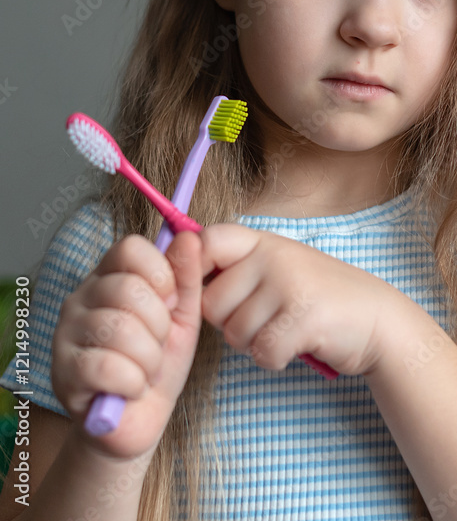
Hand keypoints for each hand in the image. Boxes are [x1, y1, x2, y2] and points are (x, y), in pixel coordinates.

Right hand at [52, 231, 203, 459]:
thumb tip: (190, 237)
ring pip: (120, 329)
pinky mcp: (62, 372)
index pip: (130, 248)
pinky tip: (132, 388)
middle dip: (159, 324)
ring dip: (149, 358)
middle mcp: (80, 298)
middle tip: (158, 345)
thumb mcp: (183, 317)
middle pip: (128, 288)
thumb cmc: (158, 364)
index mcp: (108, 277)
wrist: (138, 422)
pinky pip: (109, 366)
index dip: (160, 273)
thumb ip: (186, 277)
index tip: (171, 302)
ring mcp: (66, 334)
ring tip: (146, 369)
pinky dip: (134, 382)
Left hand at [198, 223, 406, 376]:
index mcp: (264, 241)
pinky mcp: (305, 317)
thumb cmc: (319, 297)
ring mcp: (290, 284)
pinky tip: (296, 346)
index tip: (207, 290)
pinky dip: (275, 359)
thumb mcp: (281, 267)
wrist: (378, 319)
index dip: (193, 268)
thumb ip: (240, 267)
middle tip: (262, 320)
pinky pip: (262, 352)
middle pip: (211, 303)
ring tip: (283, 330)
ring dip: (254, 344)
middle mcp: (274, 256)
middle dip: (229, 323)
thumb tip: (184, 275)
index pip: (208, 241)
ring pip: (234, 332)